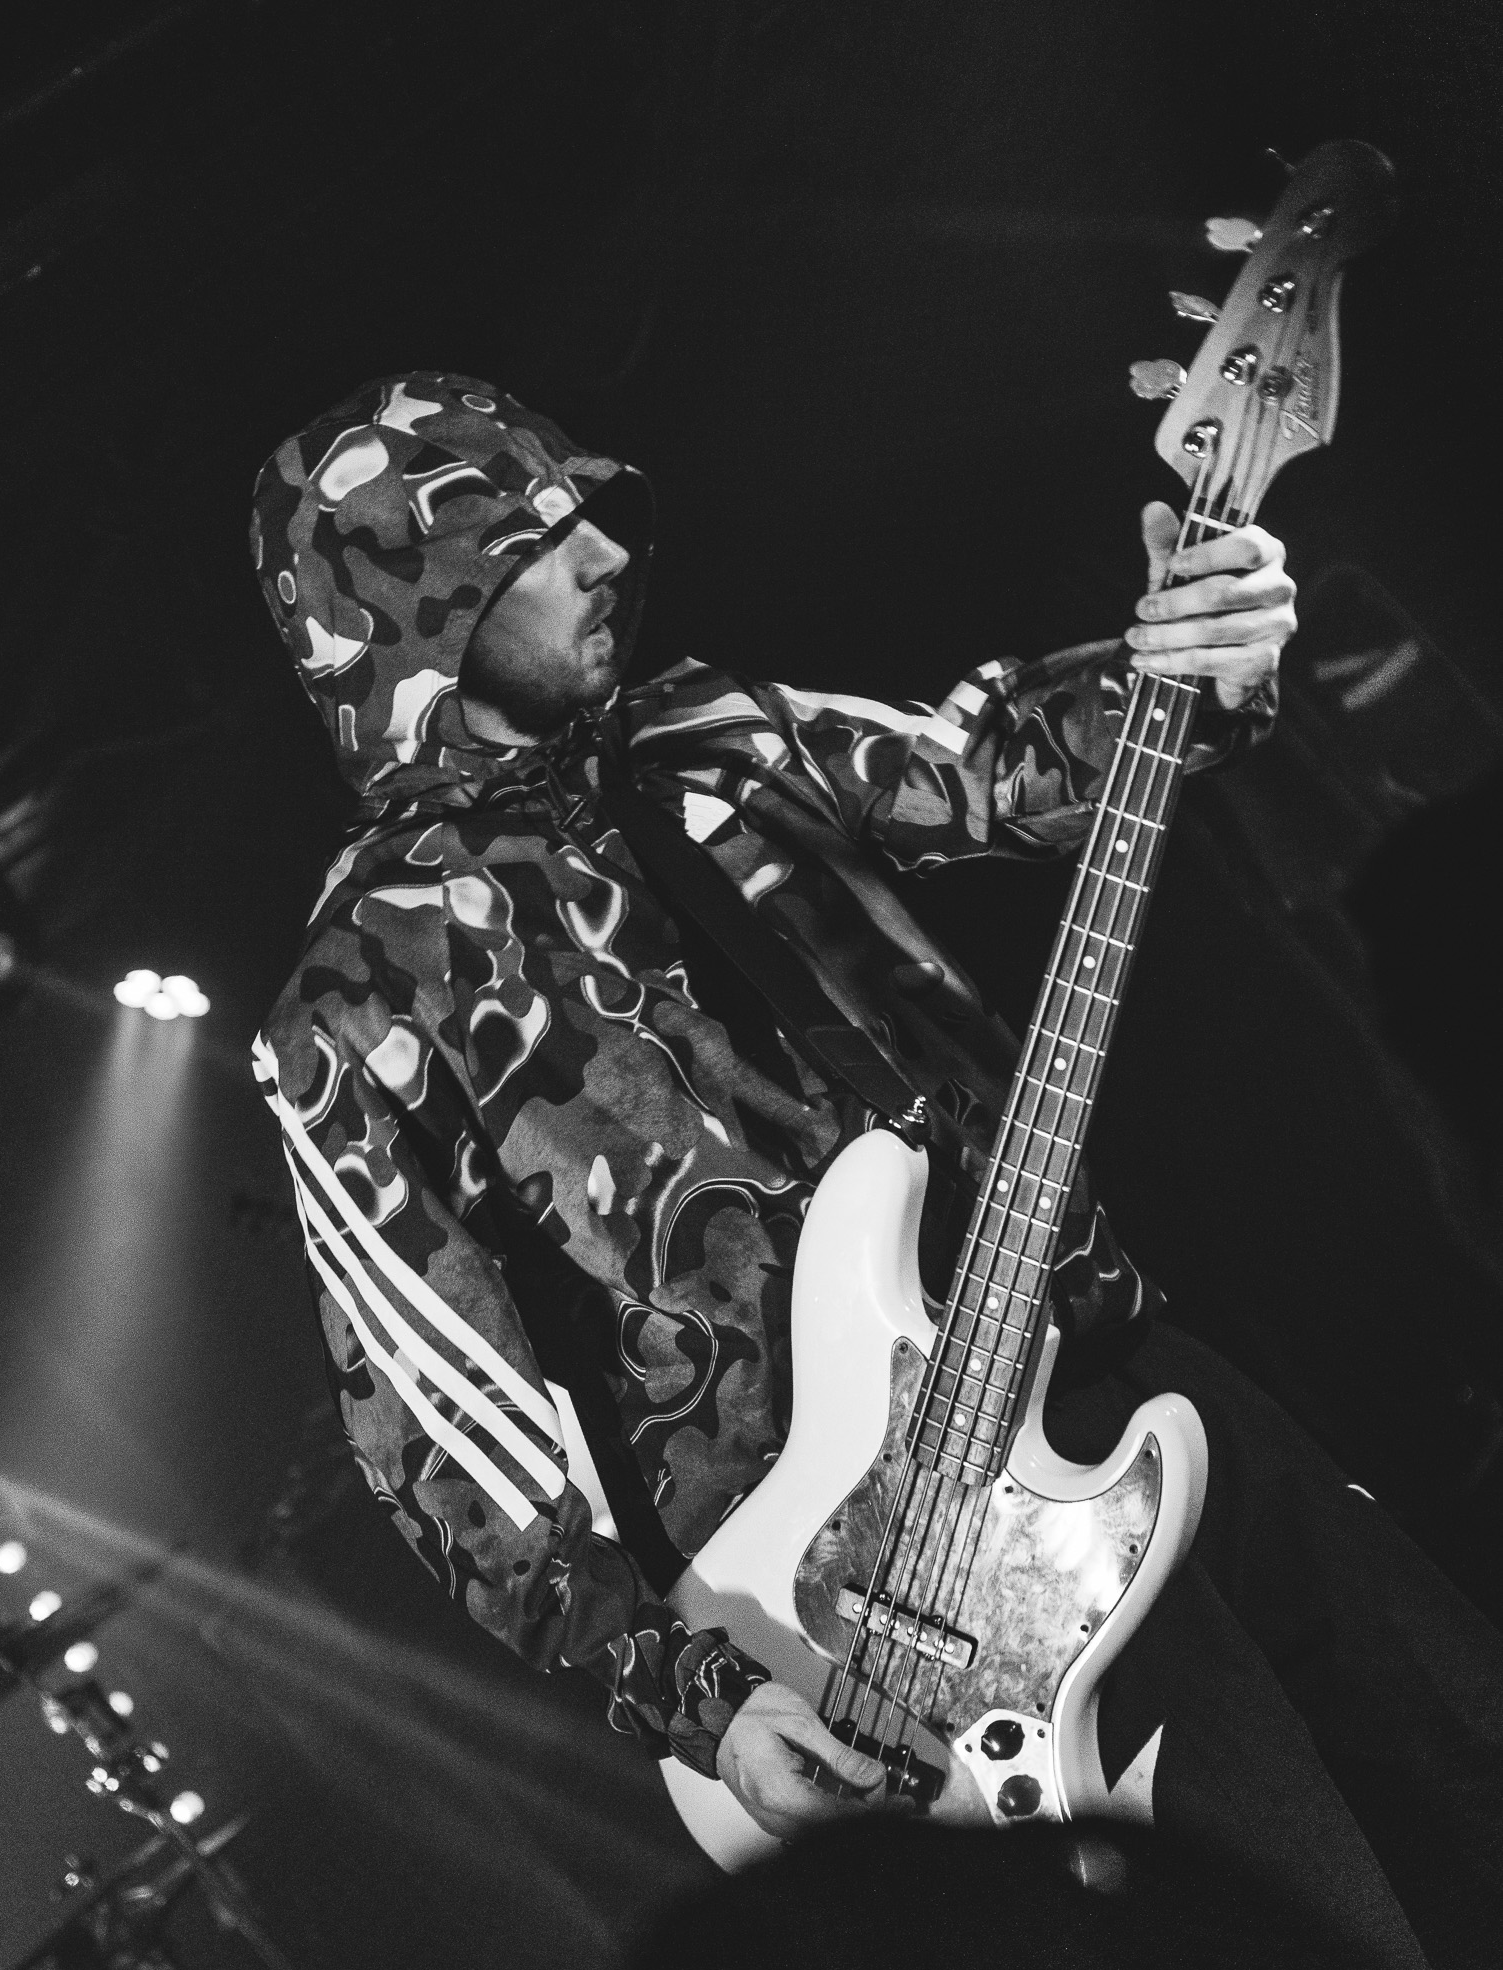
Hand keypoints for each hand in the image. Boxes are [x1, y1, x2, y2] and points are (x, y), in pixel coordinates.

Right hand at [715, 1682, 910, 1840]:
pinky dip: (834, 1815)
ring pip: (822, 1832)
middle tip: (894, 1796)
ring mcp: (771, 1820)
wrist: (718, 1716)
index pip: (839, 1815)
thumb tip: (874, 1775)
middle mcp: (773, 1815)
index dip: (876, 1812)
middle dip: (867, 1814)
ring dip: (851, 1815)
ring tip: (874, 1794)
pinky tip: (850, 1798)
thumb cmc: (751, 1713)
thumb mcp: (801, 1723)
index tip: (904, 1805)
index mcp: (780, 1791)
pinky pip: (809, 1826)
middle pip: (832, 1831)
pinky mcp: (772, 1817)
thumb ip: (839, 1755)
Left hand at [1126, 500, 1296, 710]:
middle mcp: (1279, 587)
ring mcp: (1277, 625)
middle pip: (1226, 593)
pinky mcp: (1265, 660)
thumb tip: (1152, 509)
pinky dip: (1177, 662)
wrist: (1219, 651)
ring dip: (1170, 637)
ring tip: (1137, 638)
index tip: (1172, 565)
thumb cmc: (1201, 599)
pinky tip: (1149, 662)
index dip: (1208, 556)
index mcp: (1266, 552)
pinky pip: (1217, 662)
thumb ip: (1167, 541)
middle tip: (1142, 610)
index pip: (1246, 547)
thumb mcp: (1180, 568)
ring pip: (1217, 631)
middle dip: (1176, 604)